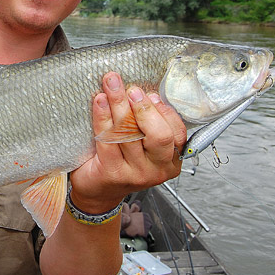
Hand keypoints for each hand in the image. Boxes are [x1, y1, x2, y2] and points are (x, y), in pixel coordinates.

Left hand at [69, 72, 185, 212]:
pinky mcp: (113, 173)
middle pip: (158, 135)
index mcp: (171, 160)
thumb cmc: (121, 160)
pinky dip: (102, 116)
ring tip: (110, 85)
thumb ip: (149, 122)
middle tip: (130, 89)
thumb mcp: (143, 143)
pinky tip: (99, 101)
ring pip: (130, 134)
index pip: (176, 132)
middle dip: (143, 107)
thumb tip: (147, 94)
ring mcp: (136, 173)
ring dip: (118, 104)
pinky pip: (108, 139)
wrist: (98, 189)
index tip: (147, 92)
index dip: (162, 110)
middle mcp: (157, 169)